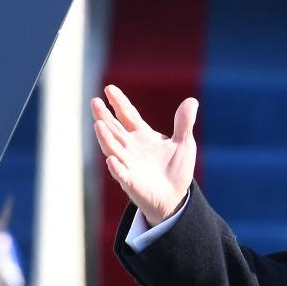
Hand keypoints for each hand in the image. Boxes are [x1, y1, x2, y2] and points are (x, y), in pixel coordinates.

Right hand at [91, 85, 198, 225]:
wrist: (175, 197)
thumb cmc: (175, 169)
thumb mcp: (184, 143)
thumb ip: (184, 123)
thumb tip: (191, 101)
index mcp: (142, 136)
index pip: (128, 115)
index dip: (118, 103)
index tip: (109, 89)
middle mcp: (131, 148)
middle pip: (114, 129)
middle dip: (104, 116)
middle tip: (95, 102)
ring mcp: (128, 164)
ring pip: (113, 148)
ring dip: (105, 138)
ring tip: (98, 124)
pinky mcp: (131, 182)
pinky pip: (121, 174)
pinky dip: (116, 167)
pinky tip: (111, 159)